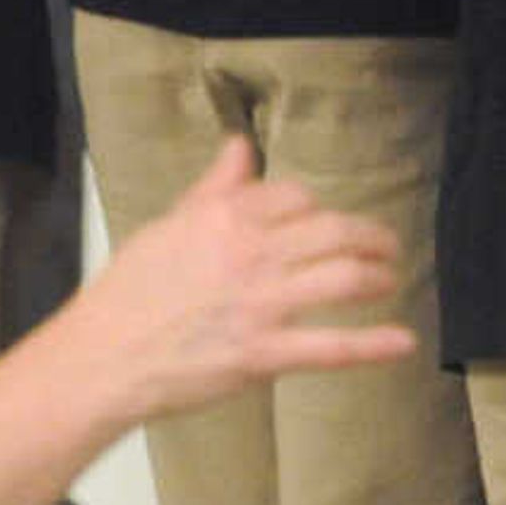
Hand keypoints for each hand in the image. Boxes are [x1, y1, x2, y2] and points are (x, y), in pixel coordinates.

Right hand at [68, 134, 414, 419]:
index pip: (297, 198)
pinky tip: (402, 342)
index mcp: (225, 218)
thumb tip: (240, 147)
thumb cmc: (129, 294)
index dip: (319, 209)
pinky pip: (332, 347)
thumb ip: (213, 188)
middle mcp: (251, 254)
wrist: (103, 357)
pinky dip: (373, 344)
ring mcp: (261, 305)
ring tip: (389, 278)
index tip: (326, 220)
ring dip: (378, 276)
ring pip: (343, 279)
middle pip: (335, 231)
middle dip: (370, 237)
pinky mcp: (264, 354)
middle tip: (385, 246)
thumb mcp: (168, 226)